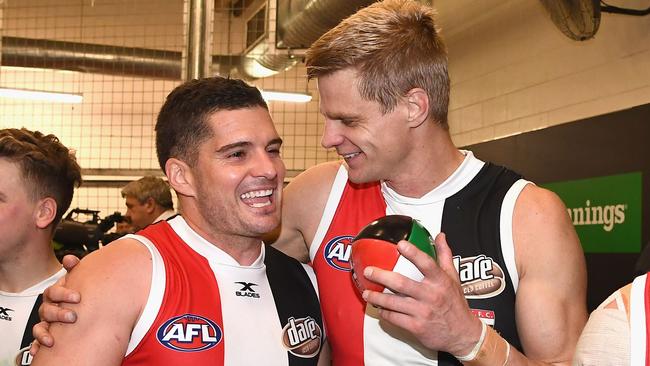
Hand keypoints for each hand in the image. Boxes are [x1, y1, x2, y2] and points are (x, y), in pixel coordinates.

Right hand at [30, 255, 81, 352]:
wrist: (78, 301)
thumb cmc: (76, 290)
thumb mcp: (76, 278)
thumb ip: (74, 268)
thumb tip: (69, 259)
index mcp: (55, 294)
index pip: (53, 292)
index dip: (64, 294)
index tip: (78, 297)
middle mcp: (48, 307)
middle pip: (47, 310)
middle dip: (58, 314)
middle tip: (72, 317)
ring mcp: (46, 321)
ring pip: (40, 326)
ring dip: (44, 333)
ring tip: (52, 339)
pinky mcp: (46, 333)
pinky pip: (38, 341)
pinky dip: (37, 346)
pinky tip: (39, 350)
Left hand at [361, 232, 482, 355]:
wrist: (463, 334)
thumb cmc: (456, 304)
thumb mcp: (454, 278)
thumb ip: (445, 256)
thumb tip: (440, 236)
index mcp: (441, 282)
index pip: (427, 264)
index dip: (413, 253)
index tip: (400, 244)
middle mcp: (431, 296)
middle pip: (401, 283)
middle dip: (381, 276)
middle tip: (368, 271)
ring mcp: (423, 312)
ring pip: (393, 303)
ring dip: (377, 297)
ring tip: (366, 292)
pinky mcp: (417, 327)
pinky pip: (395, 318)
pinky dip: (384, 313)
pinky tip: (379, 308)